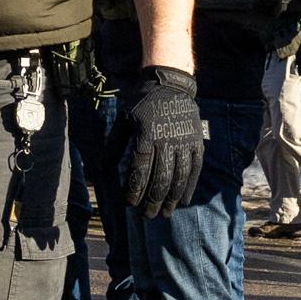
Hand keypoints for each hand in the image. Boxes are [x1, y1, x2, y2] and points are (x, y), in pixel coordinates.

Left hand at [115, 66, 207, 217]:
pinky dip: (188, 187)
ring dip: (170, 199)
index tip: (130, 204)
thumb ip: (115, 144)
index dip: (134, 189)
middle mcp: (166, 140)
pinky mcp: (197, 143)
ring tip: (164, 213)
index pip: (139, 169)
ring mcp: (184, 142)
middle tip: (147, 216)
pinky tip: (182, 201)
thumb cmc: (143, 103)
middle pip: (160, 178)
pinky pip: (194, 170)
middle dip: (152, 200)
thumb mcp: (124, 119)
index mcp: (145, 135)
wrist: (171, 84)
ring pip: (178, 177)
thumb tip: (103, 168)